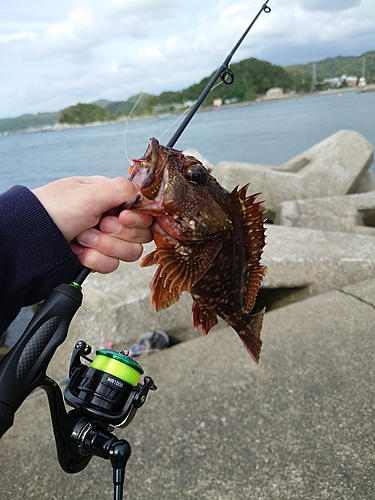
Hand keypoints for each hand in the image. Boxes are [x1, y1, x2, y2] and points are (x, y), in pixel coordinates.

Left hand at [32, 176, 152, 272]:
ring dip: (104, 247)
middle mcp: (110, 218)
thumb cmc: (53, 210)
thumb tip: (142, 192)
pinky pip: (112, 265)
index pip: (143, 210)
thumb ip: (121, 189)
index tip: (122, 218)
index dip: (136, 218)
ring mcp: (105, 240)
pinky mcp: (97, 258)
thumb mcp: (88, 194)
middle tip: (97, 225)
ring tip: (83, 239)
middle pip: (140, 234)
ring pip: (129, 252)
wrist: (30, 240)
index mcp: (110, 198)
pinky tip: (79, 251)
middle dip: (117, 233)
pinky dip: (94, 259)